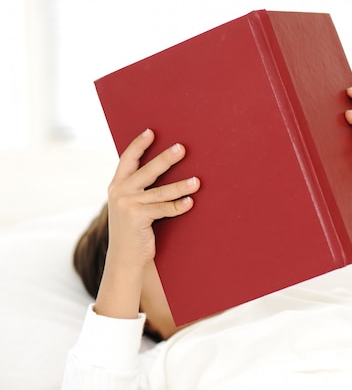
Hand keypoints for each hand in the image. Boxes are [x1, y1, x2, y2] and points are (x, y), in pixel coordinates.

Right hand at [95, 129, 199, 318]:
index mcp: (117, 186)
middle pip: (147, 170)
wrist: (124, 258)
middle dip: (166, 158)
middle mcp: (119, 193)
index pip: (127, 160)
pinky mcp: (136, 218)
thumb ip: (139, 189)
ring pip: (160, 191)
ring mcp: (127, 205)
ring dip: (181, 185)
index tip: (151, 132)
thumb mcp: (130, 206)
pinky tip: (191, 202)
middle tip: (182, 148)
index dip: (139, 145)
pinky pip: (164, 209)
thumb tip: (162, 168)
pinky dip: (179, 206)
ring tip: (197, 181)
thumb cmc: (134, 230)